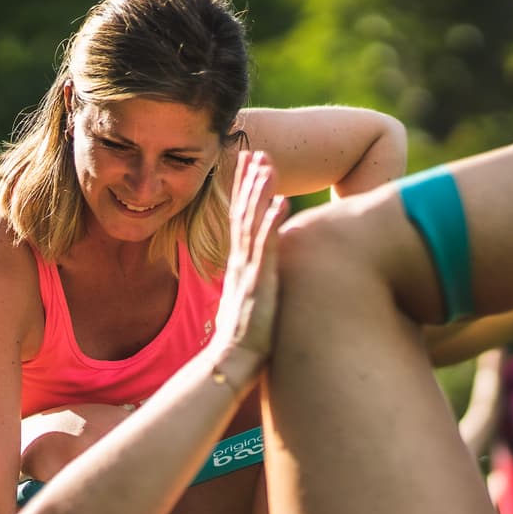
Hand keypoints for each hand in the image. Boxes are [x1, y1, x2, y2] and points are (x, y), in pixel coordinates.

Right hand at [209, 150, 287, 385]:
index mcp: (239, 264)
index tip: (248, 166)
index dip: (243, 190)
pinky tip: (282, 204)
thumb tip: (257, 279)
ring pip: (252, 222)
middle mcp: (241, 261)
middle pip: (242, 211)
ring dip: (260, 192)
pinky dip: (272, 223)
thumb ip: (251, 285)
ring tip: (267, 165)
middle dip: (249, 180)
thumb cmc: (243, 340)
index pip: (239, 218)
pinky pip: (265, 247)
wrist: (231, 362)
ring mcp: (249, 270)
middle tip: (256, 151)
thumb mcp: (247, 304)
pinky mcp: (259, 282)